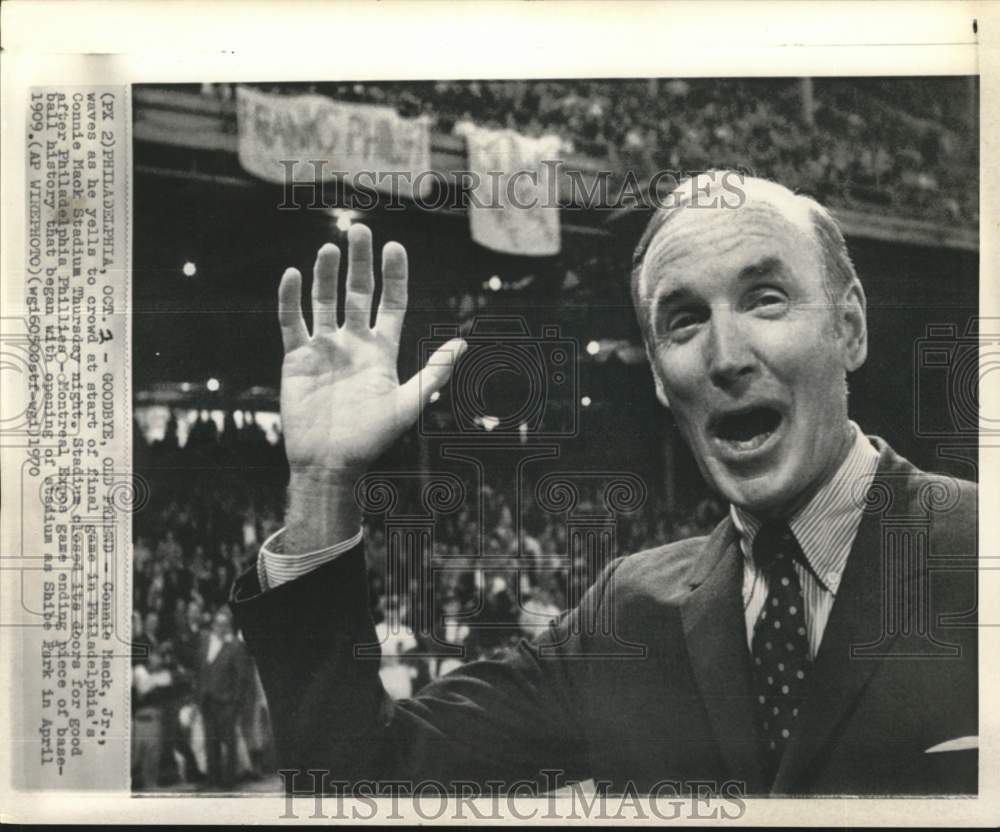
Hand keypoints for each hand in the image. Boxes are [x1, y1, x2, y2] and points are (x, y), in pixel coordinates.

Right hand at [277, 224, 465, 486]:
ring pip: (324, 301)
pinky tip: (294, 275)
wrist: (329, 463)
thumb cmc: (371, 439)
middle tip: (359, 229)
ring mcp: (324, 349)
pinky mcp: (296, 358)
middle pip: (358, 293)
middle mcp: (353, 344)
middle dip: (360, 262)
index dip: (393, 275)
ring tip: (329, 247)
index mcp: (382, 351)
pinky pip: (292, 321)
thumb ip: (433, 373)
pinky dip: (291, 298)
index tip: (394, 246)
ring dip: (325, 274)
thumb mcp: (407, 404)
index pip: (391, 303)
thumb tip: (463, 343)